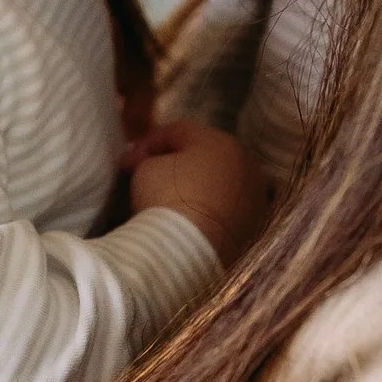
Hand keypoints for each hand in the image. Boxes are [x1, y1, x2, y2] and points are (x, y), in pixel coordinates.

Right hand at [125, 118, 269, 272]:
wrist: (190, 250)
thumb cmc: (167, 198)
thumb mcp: (147, 169)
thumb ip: (150, 159)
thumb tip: (151, 164)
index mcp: (222, 141)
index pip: (180, 131)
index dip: (148, 143)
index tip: (127, 162)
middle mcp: (246, 165)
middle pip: (206, 156)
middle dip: (177, 164)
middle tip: (148, 177)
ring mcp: (255, 198)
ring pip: (220, 185)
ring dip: (197, 188)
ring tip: (169, 202)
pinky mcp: (253, 229)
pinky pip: (226, 212)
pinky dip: (209, 212)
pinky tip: (189, 221)